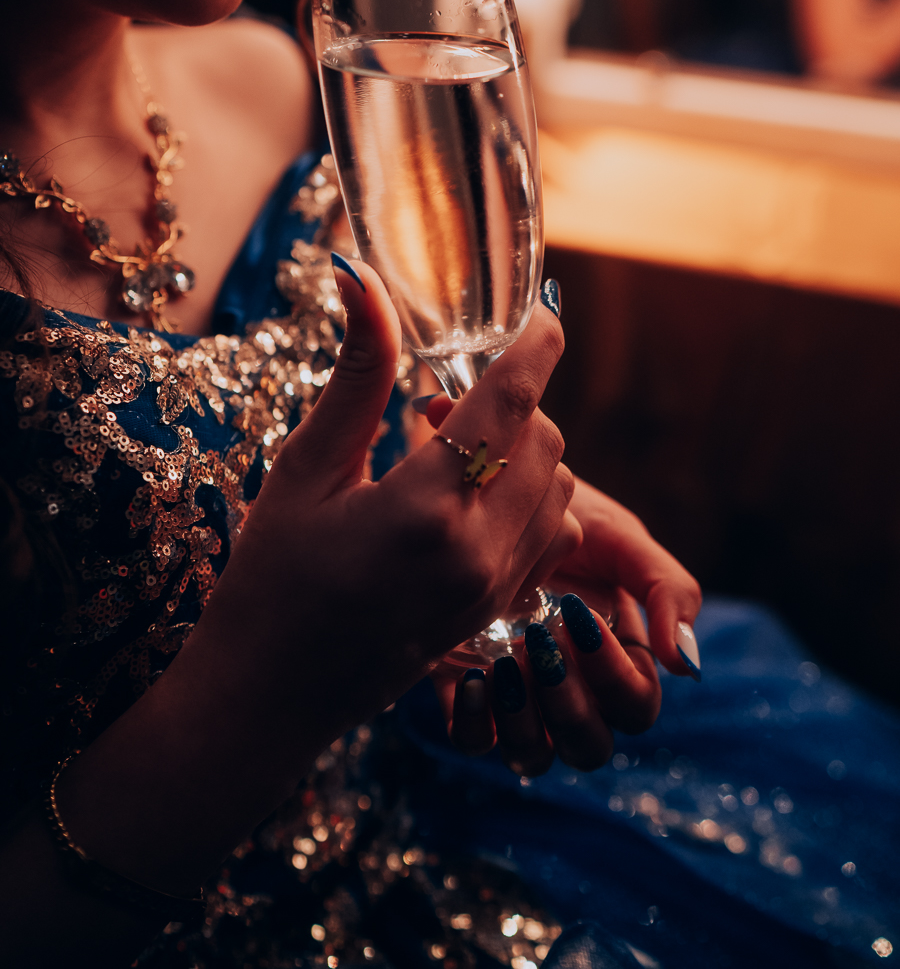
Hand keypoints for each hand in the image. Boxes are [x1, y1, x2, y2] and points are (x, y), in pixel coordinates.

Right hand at [56, 257, 575, 901]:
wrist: (267, 699)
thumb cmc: (269, 582)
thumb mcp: (303, 472)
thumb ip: (355, 378)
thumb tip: (361, 281)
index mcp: (425, 506)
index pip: (509, 400)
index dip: (535, 345)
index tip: (544, 313)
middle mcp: (476, 549)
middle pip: (543, 439)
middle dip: (511, 402)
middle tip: (437, 406)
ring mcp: (495, 588)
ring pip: (561, 487)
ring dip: (526, 451)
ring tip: (451, 454)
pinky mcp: (498, 613)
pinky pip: (554, 537)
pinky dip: (536, 500)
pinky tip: (473, 501)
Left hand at [425, 438, 700, 773]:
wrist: (487, 487)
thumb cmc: (563, 511)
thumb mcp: (619, 536)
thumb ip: (666, 589)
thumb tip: (689, 665)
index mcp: (618, 655)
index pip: (636, 706)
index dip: (615, 678)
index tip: (583, 620)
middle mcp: (572, 686)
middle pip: (590, 746)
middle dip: (570, 707)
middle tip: (541, 651)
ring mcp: (519, 695)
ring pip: (536, 757)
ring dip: (526, 723)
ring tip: (505, 665)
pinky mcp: (467, 691)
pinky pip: (475, 744)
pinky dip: (475, 725)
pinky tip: (472, 678)